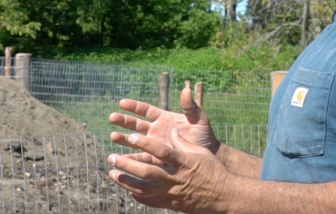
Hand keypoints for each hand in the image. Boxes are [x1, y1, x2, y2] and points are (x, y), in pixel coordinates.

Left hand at [108, 130, 234, 212]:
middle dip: (127, 164)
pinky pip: (151, 201)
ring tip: (112, 173)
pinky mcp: (171, 204)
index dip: (145, 143)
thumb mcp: (200, 152)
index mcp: (183, 162)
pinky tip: (128, 189)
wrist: (224, 196)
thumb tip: (170, 131)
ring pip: (144, 188)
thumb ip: (182, 142)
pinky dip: (138, 195)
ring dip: (126, 181)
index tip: (132, 136)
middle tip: (111, 157)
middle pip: (147, 171)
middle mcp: (175, 178)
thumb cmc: (213, 170)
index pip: (161, 151)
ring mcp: (172, 193)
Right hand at [109, 87, 220, 154]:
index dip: (134, 106)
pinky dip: (130, 159)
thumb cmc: (204, 136)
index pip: (146, 110)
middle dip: (123, 121)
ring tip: (112, 137)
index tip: (121, 102)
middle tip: (111, 117)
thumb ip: (191, 107)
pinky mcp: (155, 160)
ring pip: (135, 141)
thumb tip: (186, 90)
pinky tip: (120, 159)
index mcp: (164, 118)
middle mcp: (156, 131)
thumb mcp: (199, 121)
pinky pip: (140, 159)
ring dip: (123, 139)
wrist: (208, 156)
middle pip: (136, 124)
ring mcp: (154, 146)